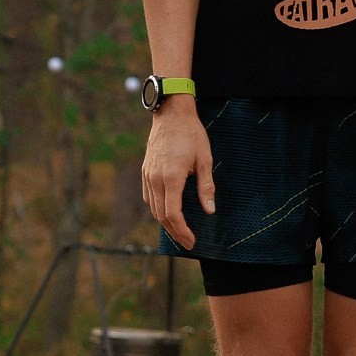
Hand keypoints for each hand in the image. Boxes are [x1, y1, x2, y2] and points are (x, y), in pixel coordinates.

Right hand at [142, 102, 214, 248]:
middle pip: (161, 215)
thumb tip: (209, 210)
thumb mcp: (205, 159)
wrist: (171, 113)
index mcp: (171, 177)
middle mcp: (156, 178)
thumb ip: (206, 187)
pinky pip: (148, 196)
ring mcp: (148, 174)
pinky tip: (166, 212)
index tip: (191, 241)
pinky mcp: (145, 170)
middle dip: (174, 231)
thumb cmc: (191, 134)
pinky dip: (157, 208)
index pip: (173, 214)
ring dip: (164, 222)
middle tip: (187, 241)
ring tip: (178, 230)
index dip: (182, 231)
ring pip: (153, 207)